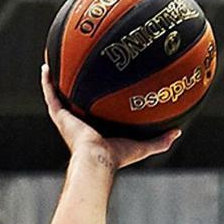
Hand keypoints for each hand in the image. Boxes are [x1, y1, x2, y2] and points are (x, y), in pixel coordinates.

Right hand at [40, 64, 180, 169]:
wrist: (97, 160)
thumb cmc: (117, 157)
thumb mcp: (142, 145)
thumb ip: (159, 140)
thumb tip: (178, 131)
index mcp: (94, 130)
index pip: (94, 112)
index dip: (94, 101)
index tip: (99, 86)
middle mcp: (78, 123)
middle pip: (75, 101)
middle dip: (76, 87)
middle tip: (78, 70)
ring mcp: (67, 119)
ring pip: (58, 96)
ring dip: (56, 81)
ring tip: (54, 63)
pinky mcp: (60, 116)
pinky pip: (50, 95)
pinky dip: (47, 81)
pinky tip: (46, 66)